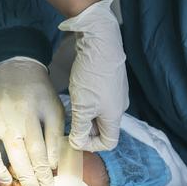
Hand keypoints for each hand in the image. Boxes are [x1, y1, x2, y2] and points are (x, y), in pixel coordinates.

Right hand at [0, 57, 63, 185]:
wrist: (14, 66)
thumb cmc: (38, 92)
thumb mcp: (54, 110)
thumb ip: (55, 137)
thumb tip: (51, 166)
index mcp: (30, 115)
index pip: (37, 152)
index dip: (43, 173)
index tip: (48, 185)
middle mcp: (7, 117)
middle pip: (16, 156)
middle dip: (27, 179)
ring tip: (7, 182)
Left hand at [59, 0, 128, 151]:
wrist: (100, 40)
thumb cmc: (92, 75)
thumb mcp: (83, 106)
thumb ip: (80, 128)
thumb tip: (78, 143)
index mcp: (115, 115)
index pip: (109, 142)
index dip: (91, 145)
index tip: (74, 137)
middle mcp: (118, 106)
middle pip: (103, 127)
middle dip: (85, 129)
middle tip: (68, 123)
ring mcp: (114, 92)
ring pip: (99, 112)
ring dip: (85, 114)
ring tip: (70, 106)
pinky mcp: (108, 80)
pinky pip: (98, 98)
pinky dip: (87, 101)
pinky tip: (76, 92)